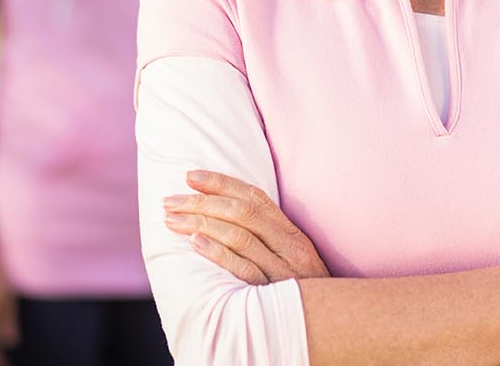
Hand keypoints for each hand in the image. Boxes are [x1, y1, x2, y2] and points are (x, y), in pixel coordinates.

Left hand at [163, 169, 329, 284]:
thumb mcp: (294, 259)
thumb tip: (225, 215)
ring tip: (172, 221)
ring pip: (239, 237)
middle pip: (242, 213)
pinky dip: (218, 252)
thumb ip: (268, 237)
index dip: (220, 182)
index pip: (254, 197)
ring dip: (200, 224)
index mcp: (292, 234)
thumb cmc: (304, 292)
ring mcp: (283, 271)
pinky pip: (243, 269)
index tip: (189, 176)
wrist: (330, 325)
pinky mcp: (274, 295)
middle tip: (169, 201)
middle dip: (201, 203)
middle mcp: (290, 247)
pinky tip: (195, 243)